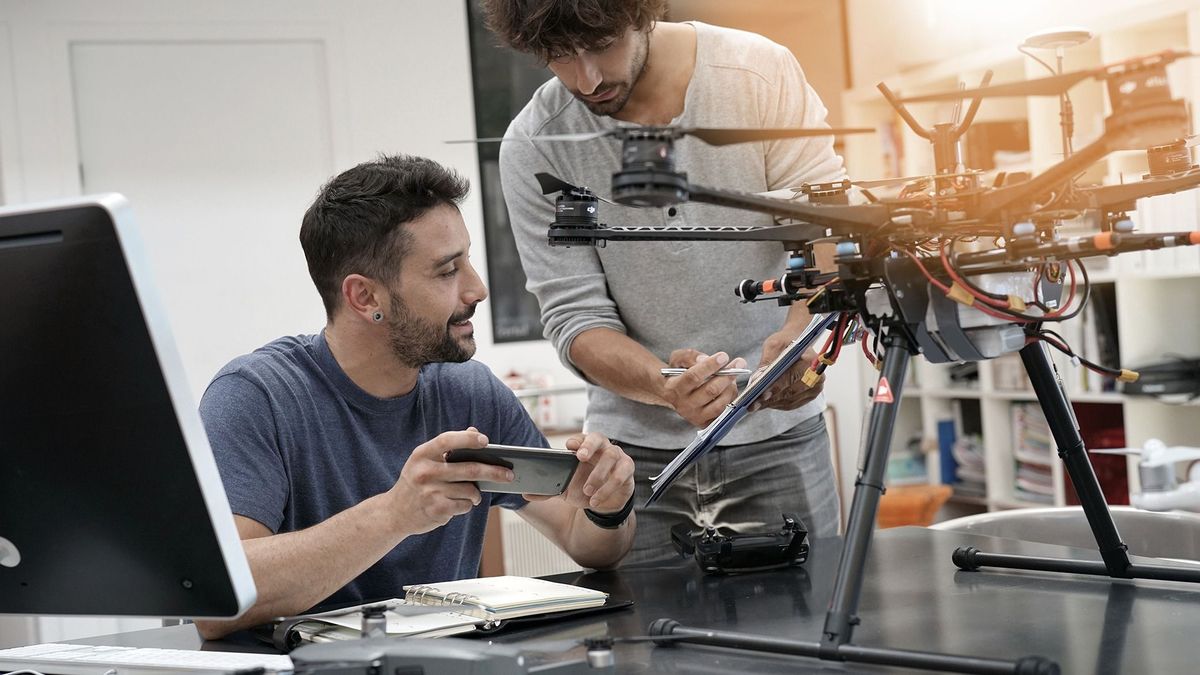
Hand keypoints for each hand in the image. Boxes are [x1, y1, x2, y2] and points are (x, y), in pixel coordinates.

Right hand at [387, 427, 513, 534]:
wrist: (394, 512)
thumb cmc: (416, 481)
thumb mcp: (424, 460)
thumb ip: (448, 447)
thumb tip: (474, 431)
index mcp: (422, 454)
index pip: (447, 441)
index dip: (468, 439)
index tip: (486, 441)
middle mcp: (425, 472)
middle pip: (469, 469)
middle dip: (494, 472)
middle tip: (509, 474)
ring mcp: (430, 492)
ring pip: (470, 490)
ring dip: (476, 493)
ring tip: (474, 494)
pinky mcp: (437, 509)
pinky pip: (465, 505)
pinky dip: (467, 504)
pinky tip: (459, 504)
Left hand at [526, 432, 633, 512]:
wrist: (605, 502)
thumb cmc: (585, 488)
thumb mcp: (565, 490)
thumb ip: (548, 489)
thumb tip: (526, 494)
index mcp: (585, 448)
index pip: (581, 438)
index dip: (576, 440)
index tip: (569, 446)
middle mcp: (602, 448)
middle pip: (598, 438)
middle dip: (589, 445)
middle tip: (579, 456)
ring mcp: (617, 457)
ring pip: (611, 456)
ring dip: (598, 474)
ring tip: (587, 490)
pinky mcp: (627, 469)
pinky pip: (621, 475)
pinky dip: (607, 488)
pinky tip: (596, 499)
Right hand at [661, 349, 747, 426]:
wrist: (673, 395)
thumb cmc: (678, 375)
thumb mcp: (678, 360)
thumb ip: (690, 356)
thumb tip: (705, 359)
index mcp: (674, 388)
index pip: (693, 376)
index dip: (710, 365)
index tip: (724, 356)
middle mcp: (684, 405)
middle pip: (710, 391)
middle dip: (727, 375)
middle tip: (739, 363)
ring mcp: (695, 416)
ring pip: (720, 404)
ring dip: (731, 388)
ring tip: (734, 376)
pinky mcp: (705, 423)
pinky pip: (724, 413)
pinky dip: (731, 400)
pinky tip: (731, 388)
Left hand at [750, 331, 823, 411]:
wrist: (799, 346)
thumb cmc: (786, 343)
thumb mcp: (774, 345)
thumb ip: (767, 361)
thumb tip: (757, 380)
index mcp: (811, 360)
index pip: (791, 377)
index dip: (776, 387)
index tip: (761, 394)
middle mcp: (817, 376)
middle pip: (790, 392)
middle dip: (770, 399)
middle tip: (753, 404)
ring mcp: (815, 388)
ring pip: (790, 401)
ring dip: (772, 404)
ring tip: (756, 405)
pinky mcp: (810, 395)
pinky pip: (792, 404)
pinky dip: (778, 404)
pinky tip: (765, 404)